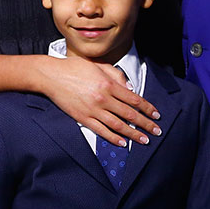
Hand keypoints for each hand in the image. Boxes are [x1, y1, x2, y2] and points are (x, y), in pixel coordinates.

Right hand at [34, 55, 161, 146]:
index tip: (156, 115)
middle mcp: (103, 98)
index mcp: (108, 84)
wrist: (52, 75)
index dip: (147, 108)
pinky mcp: (83, 118)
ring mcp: (93, 109)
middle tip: (156, 131)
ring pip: (118, 125)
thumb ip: (117, 76)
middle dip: (145, 124)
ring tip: (144, 140)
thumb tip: (130, 89)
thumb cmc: (75, 68)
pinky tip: (122, 143)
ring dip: (133, 134)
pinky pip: (101, 130)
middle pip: (129, 114)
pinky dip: (113, 138)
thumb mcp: (99, 65)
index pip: (133, 99)